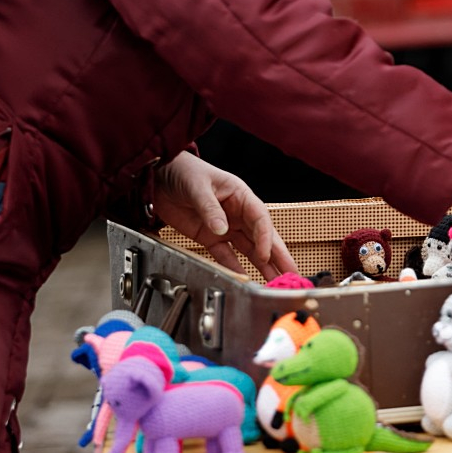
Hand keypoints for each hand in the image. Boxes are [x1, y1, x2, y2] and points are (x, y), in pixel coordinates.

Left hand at [152, 153, 297, 280]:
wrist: (160, 177)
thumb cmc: (184, 172)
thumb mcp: (198, 186)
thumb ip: (210, 208)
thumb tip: (221, 228)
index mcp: (240, 195)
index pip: (260, 219)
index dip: (265, 238)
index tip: (265, 255)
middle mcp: (237, 213)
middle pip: (262, 236)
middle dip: (277, 255)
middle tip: (291, 273)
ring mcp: (225, 226)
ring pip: (249, 248)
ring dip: (262, 265)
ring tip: (275, 281)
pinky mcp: (210, 237)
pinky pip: (226, 255)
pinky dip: (235, 267)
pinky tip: (246, 278)